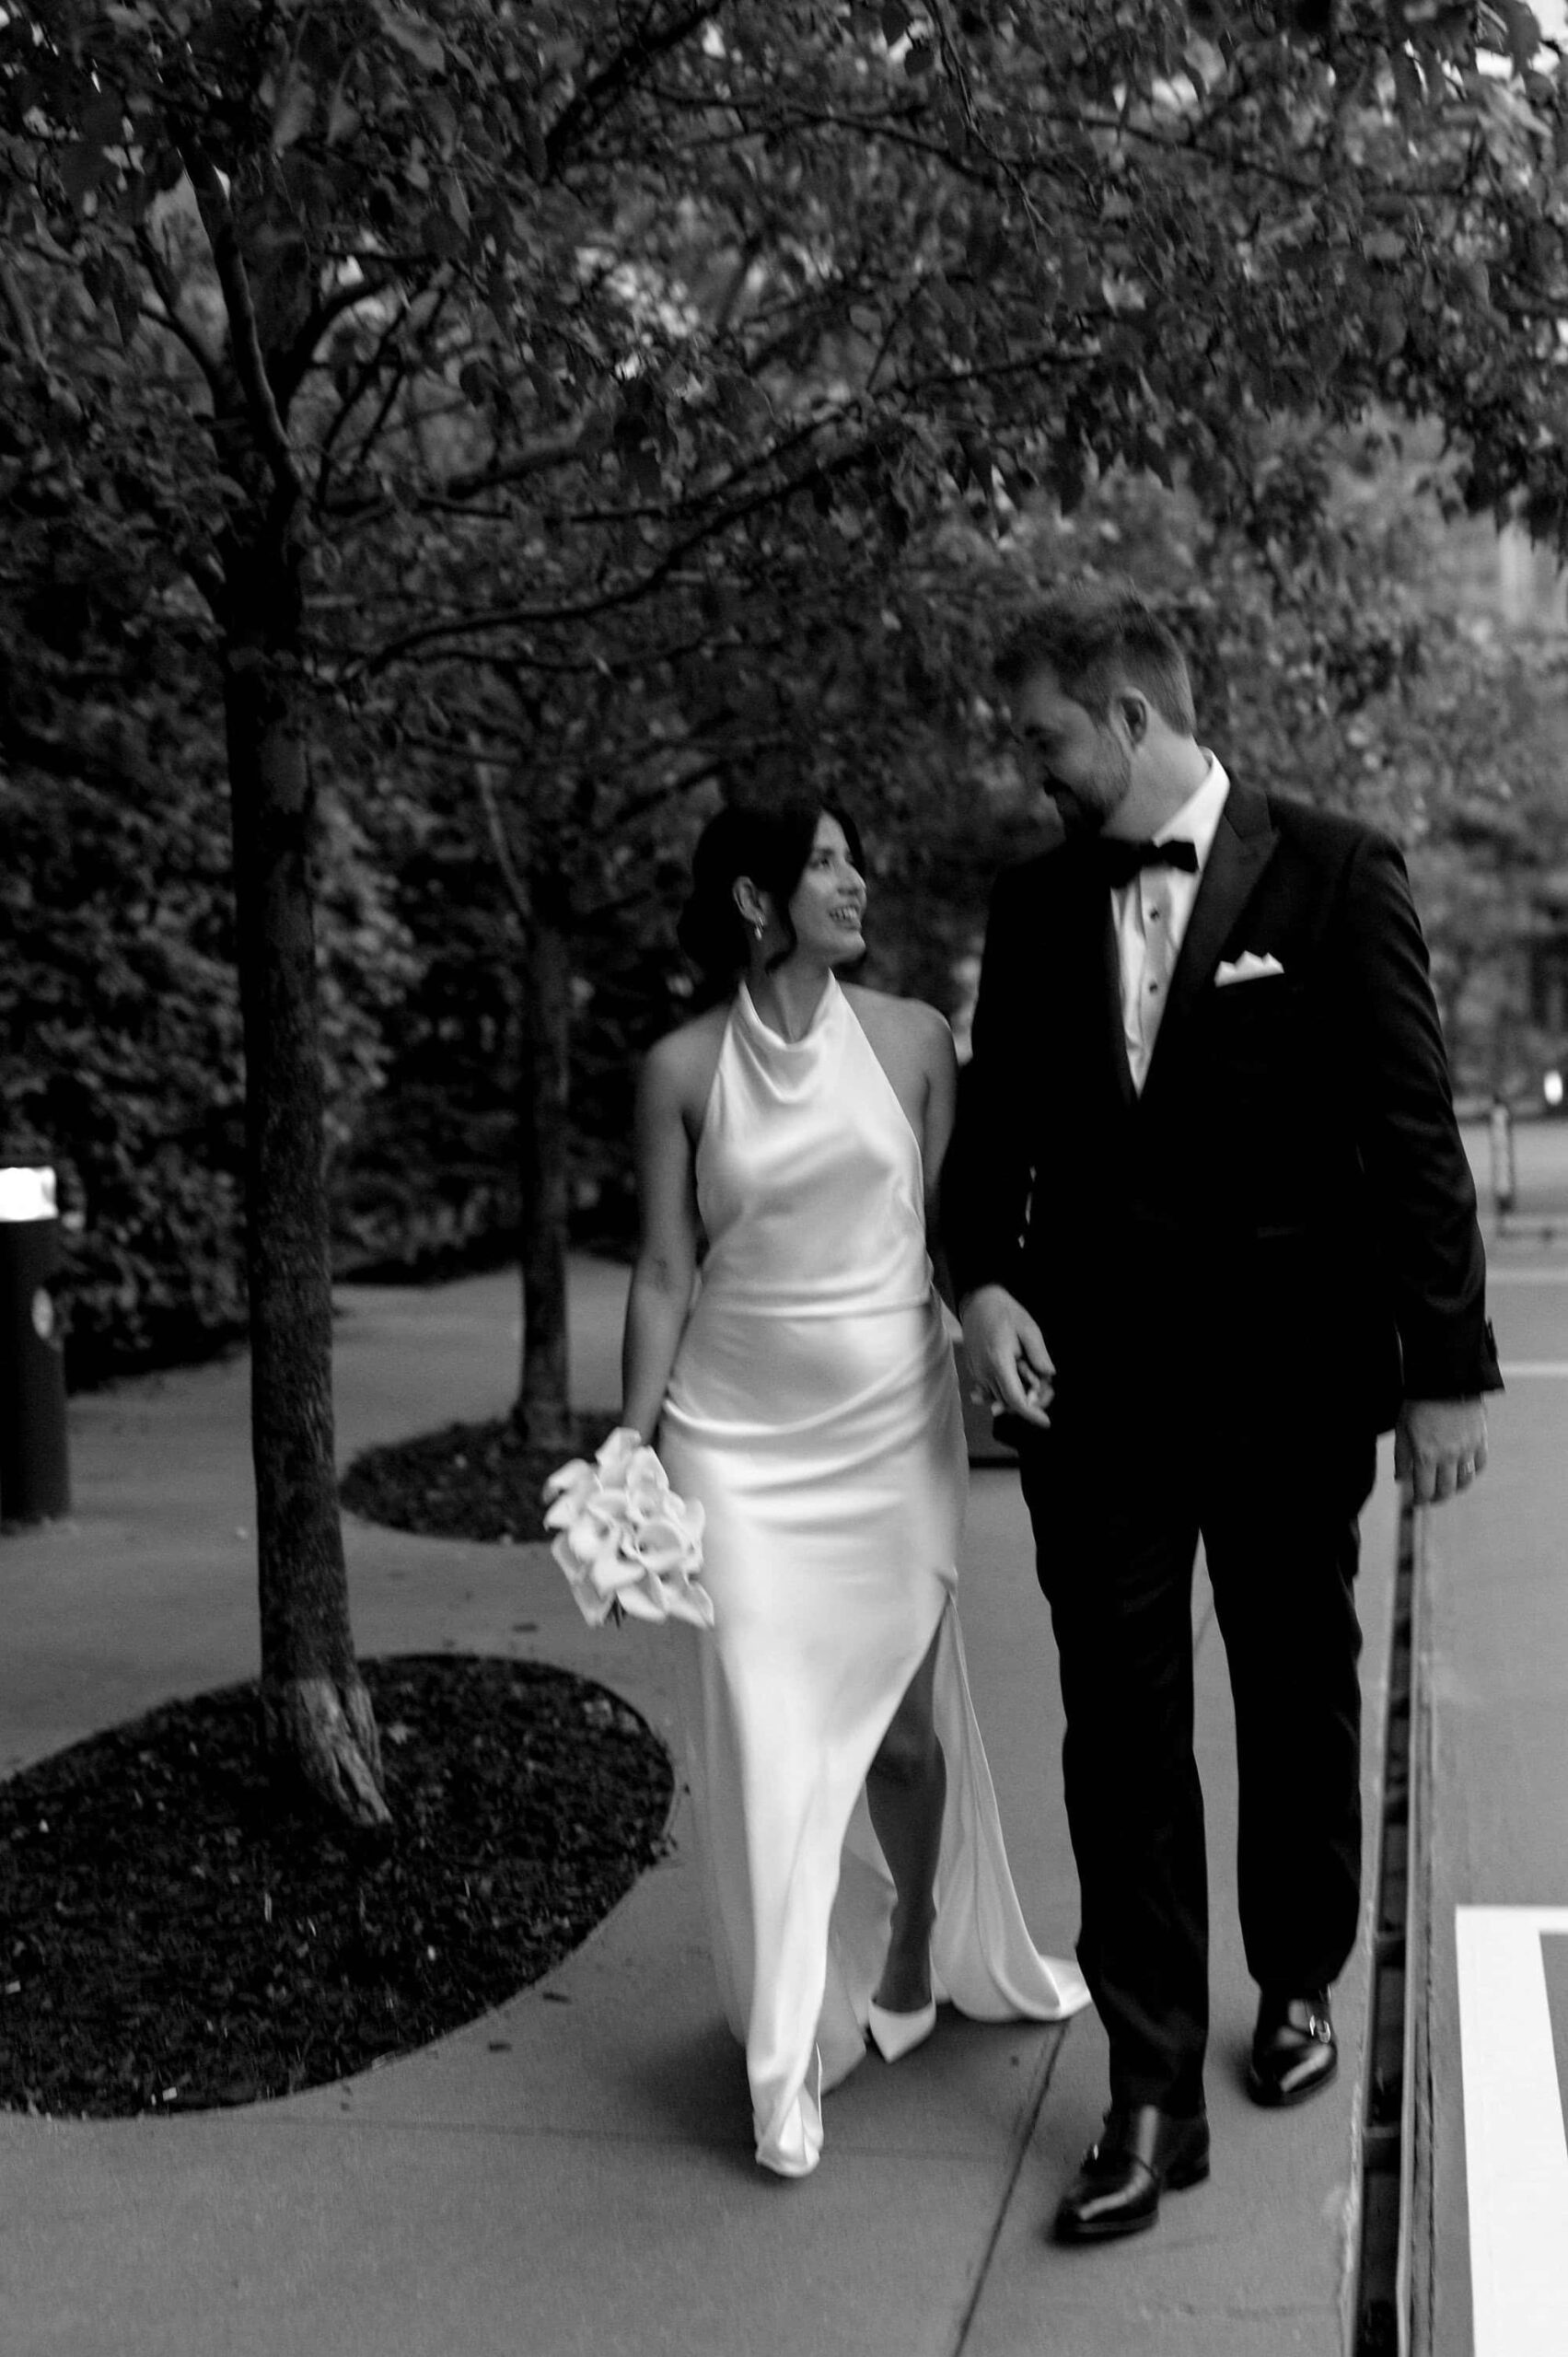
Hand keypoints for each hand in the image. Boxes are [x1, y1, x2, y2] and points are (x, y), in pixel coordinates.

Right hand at [960, 1285, 1053, 1429]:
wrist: (978, 1301)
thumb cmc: (1005, 1312)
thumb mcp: (1029, 1328)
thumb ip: (1039, 1354)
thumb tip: (1049, 1375)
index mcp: (998, 1362)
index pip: (1015, 1399)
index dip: (1031, 1414)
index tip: (1046, 1422)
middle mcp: (985, 1372)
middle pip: (1008, 1403)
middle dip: (1029, 1404)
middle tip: (1047, 1391)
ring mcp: (977, 1371)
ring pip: (999, 1398)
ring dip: (1017, 1397)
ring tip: (1033, 1380)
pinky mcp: (974, 1369)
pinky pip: (990, 1389)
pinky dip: (1003, 1391)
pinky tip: (1017, 1382)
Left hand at [1394, 1397, 1487, 1505]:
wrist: (1445, 1380)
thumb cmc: (1419, 1403)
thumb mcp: (1402, 1429)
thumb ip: (1402, 1457)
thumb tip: (1401, 1479)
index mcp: (1425, 1455)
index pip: (1424, 1491)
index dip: (1419, 1500)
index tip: (1416, 1501)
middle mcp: (1448, 1456)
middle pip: (1446, 1491)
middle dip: (1437, 1498)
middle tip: (1431, 1498)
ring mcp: (1467, 1449)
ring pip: (1465, 1482)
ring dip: (1455, 1489)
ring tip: (1447, 1486)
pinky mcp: (1480, 1440)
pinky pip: (1479, 1465)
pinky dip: (1471, 1472)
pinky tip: (1463, 1470)